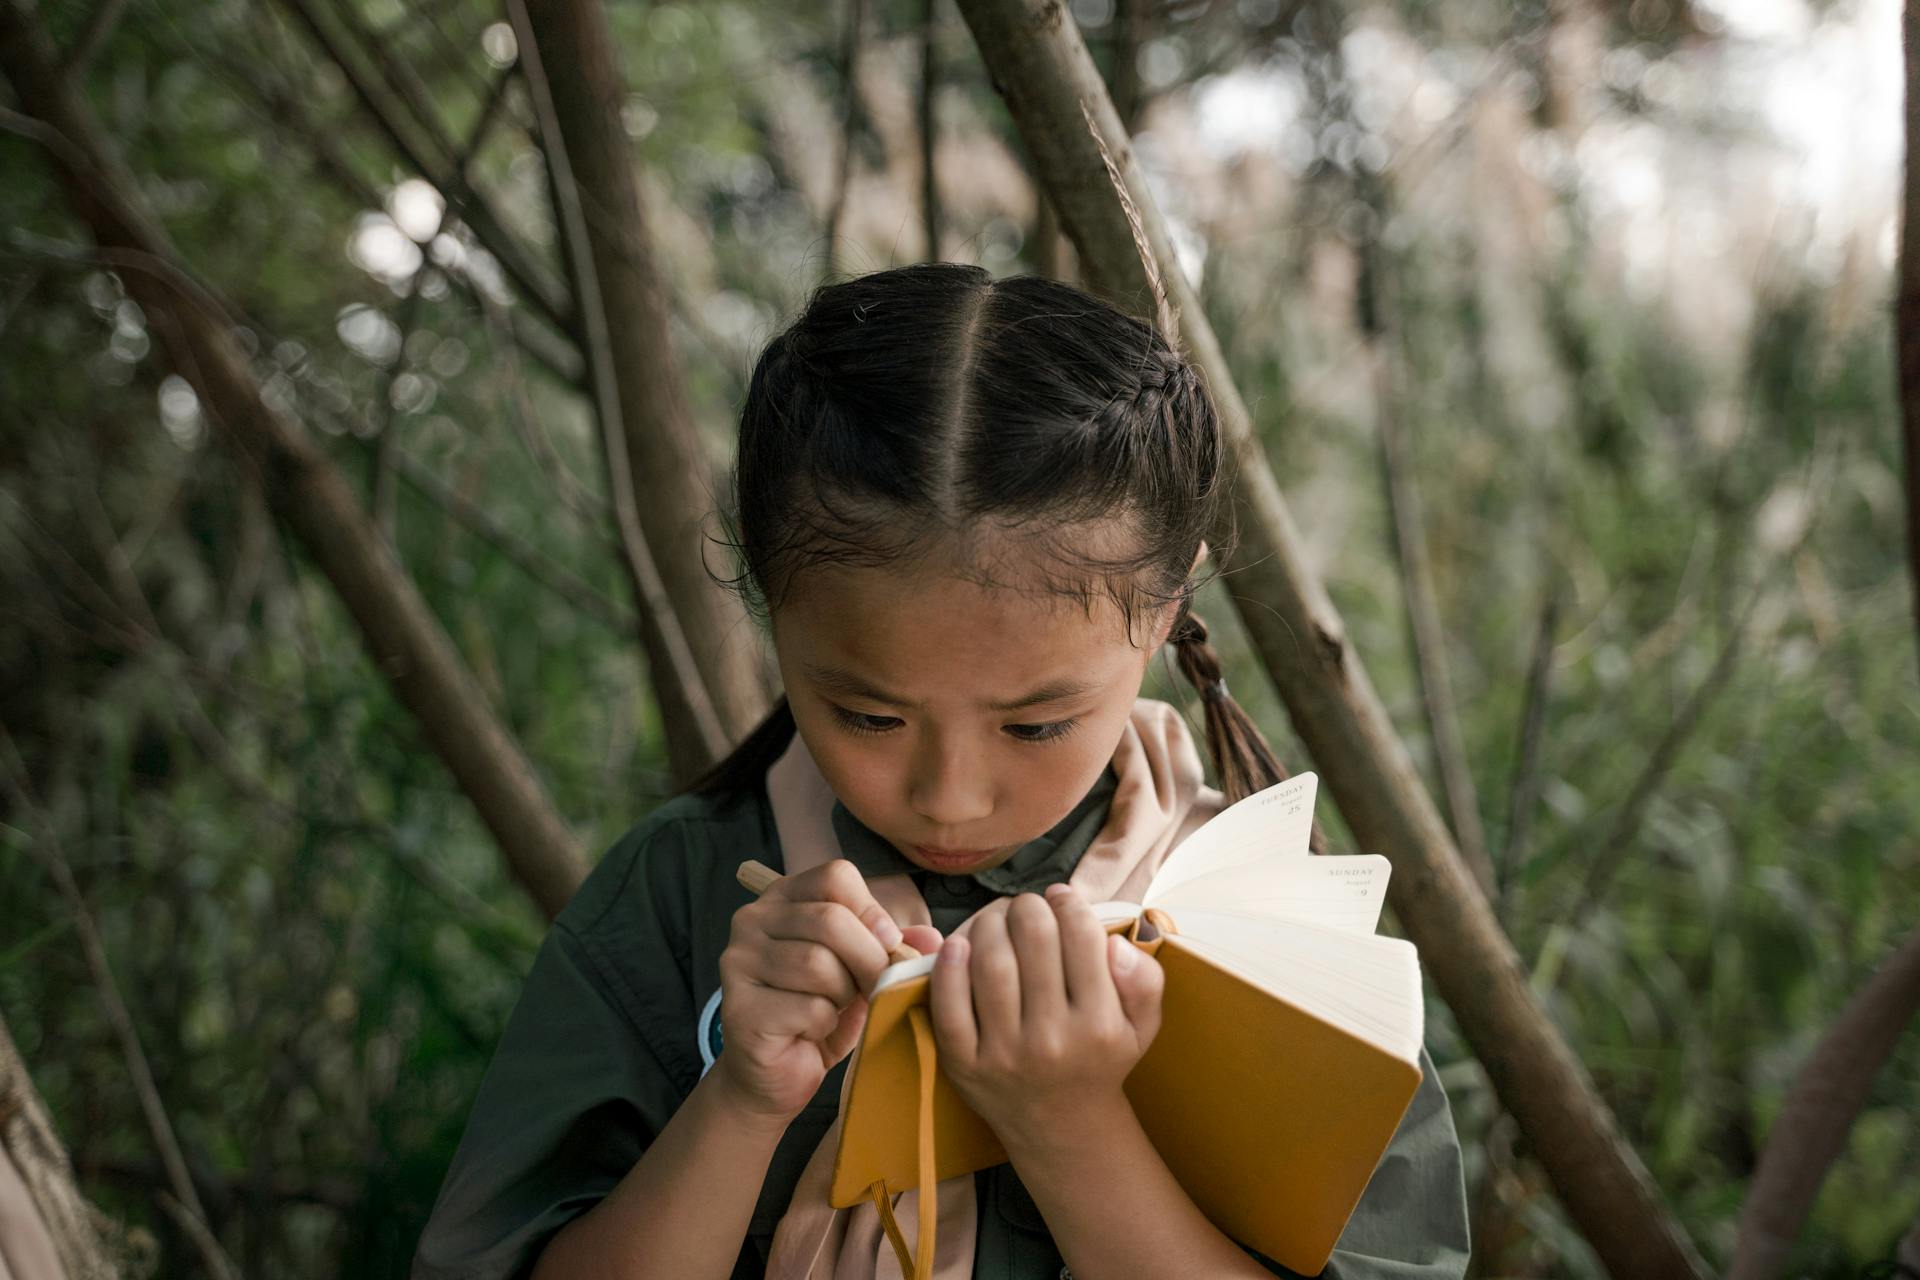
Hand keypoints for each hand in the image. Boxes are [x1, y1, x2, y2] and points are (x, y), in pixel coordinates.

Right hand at [714, 860, 942, 1124]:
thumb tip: (935, 940)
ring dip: (844, 994)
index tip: (887, 944)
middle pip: (830, 920)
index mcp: (782, 898)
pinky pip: (809, 1008)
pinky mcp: (740, 1008)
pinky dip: (826, 1025)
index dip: (872, 912)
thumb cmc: (819, 1014)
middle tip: (874, 987)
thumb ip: (894, 948)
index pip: (836, 877)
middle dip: (868, 959)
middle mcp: (752, 921)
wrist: (776, 1074)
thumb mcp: (861, 971)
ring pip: (818, 964)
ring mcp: (738, 962)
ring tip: (835, 1009)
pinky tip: (812, 1032)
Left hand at [928, 883, 1163, 1146]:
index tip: (1061, 897)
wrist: (1062, 1128)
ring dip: (989, 922)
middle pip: (1033, 939)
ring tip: (997, 918)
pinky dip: (949, 966)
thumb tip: (1116, 944)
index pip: (1081, 937)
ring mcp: (1004, 1053)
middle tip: (1027, 906)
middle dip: (1029, 906)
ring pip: (991, 962)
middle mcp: (1052, 1040)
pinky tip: (960, 944)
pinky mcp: (965, 1065)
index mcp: (1099, 1026)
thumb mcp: (1141, 1028)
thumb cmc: (1100, 1061)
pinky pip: (949, 1004)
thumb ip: (1144, 982)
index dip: (1069, 903)